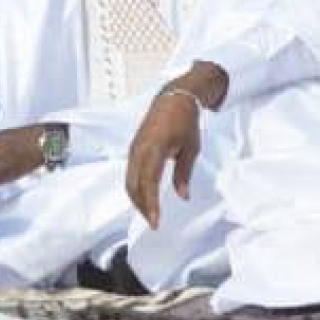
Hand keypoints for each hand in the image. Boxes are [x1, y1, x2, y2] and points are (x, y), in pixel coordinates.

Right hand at [125, 84, 206, 229]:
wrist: (174, 98)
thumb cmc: (184, 120)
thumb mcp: (191, 148)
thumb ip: (184, 173)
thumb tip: (183, 195)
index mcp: (155, 148)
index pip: (149, 182)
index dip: (151, 204)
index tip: (155, 221)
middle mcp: (140, 149)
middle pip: (134, 185)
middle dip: (142, 206)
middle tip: (153, 221)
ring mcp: (134, 148)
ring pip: (129, 180)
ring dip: (137, 198)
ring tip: (149, 213)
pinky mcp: (133, 148)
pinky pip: (130, 172)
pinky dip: (135, 187)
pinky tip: (144, 196)